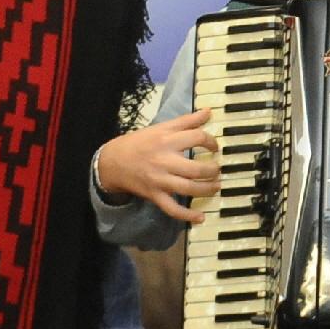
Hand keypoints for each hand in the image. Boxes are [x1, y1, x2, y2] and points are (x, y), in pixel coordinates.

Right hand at [95, 108, 220, 223]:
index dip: (211, 142)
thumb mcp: (161, 128)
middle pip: (196, 168)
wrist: (112, 162)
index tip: (214, 148)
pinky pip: (172, 209)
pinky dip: (187, 215)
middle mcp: (164, 161)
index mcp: (167, 140)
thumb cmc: (140, 142)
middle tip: (217, 169)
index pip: (197, 138)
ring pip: (189, 189)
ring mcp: (160, 180)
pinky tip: (200, 217)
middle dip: (212, 170)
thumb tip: (208, 111)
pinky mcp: (155, 195)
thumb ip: (186, 121)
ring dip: (207, 189)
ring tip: (215, 186)